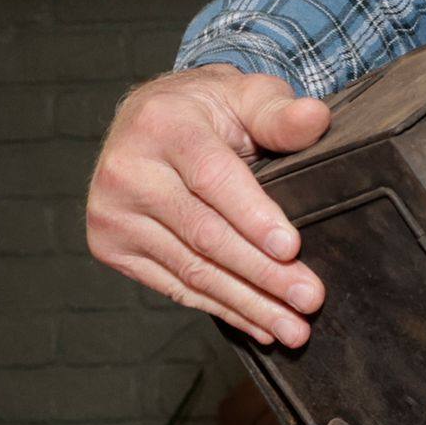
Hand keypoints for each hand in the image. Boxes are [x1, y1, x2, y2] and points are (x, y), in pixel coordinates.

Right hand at [86, 66, 334, 345]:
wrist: (150, 120)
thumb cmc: (210, 110)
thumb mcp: (247, 96)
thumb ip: (280, 113)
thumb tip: (316, 117)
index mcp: (162, 125)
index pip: (213, 178)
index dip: (253, 217)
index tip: (292, 249)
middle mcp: (127, 170)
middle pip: (204, 234)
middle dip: (263, 274)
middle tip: (309, 301)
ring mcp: (112, 213)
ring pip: (191, 270)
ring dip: (248, 304)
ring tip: (293, 328)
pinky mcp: (110, 245)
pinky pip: (175, 287)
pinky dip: (221, 309)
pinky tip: (258, 324)